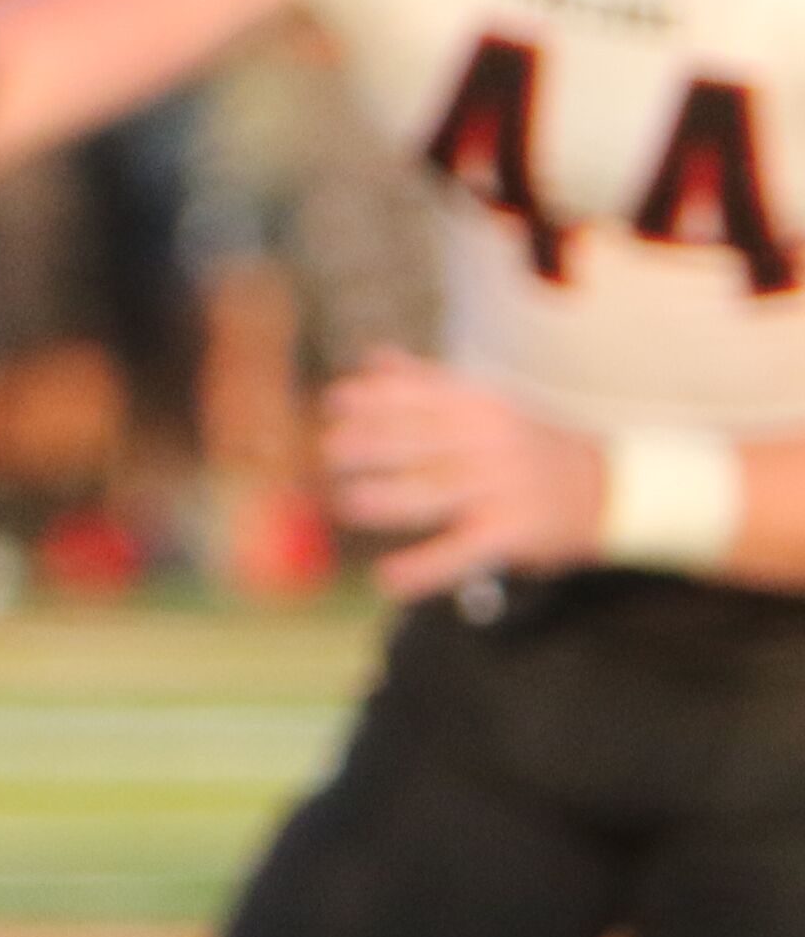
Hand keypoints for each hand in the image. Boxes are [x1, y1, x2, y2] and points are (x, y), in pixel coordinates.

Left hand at [320, 351, 604, 596]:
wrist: (608, 488)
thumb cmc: (528, 444)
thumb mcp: (488, 406)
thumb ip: (428, 385)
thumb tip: (373, 358)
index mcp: (482, 408)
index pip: (422, 399)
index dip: (376, 399)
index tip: (333, 401)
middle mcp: (492, 443)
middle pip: (423, 442)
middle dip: (372, 446)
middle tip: (329, 452)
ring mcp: (503, 488)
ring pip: (435, 493)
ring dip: (389, 498)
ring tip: (349, 502)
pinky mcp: (511, 532)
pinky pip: (459, 552)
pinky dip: (423, 568)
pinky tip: (388, 578)